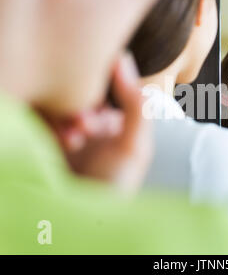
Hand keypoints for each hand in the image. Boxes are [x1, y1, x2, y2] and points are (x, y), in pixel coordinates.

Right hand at [42, 52, 151, 194]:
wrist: (85, 222)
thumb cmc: (117, 188)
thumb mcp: (136, 147)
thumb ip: (136, 104)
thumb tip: (122, 58)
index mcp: (114, 122)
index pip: (101, 90)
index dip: (97, 92)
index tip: (98, 107)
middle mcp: (90, 126)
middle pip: (76, 96)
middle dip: (78, 107)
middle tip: (83, 126)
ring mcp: (67, 135)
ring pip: (56, 107)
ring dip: (62, 119)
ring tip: (73, 140)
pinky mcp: (46, 144)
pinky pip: (40, 122)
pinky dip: (48, 129)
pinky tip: (61, 144)